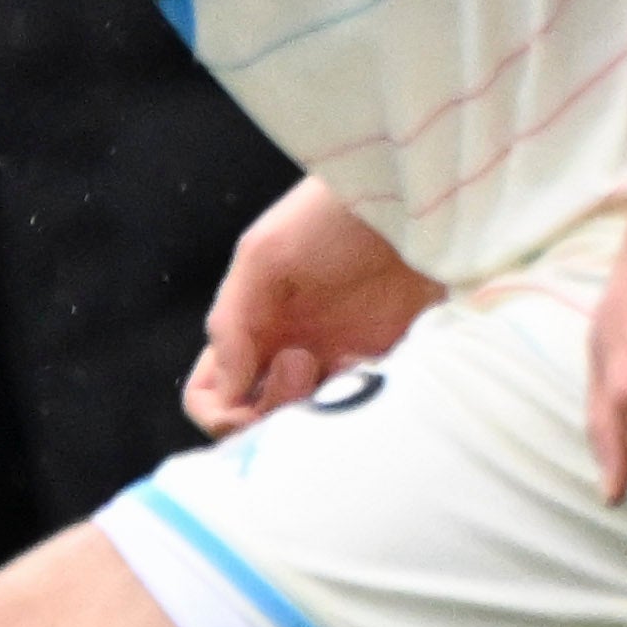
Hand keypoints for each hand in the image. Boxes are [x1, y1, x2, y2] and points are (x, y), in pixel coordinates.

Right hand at [189, 173, 441, 434]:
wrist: (415, 204)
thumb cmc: (331, 215)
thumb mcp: (266, 254)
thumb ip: (233, 321)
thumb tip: (227, 391)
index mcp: (250, 327)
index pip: (211, 394)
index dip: (220, 413)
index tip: (247, 406)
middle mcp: (288, 352)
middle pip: (260, 420)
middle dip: (274, 411)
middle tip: (306, 364)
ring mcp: (338, 361)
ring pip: (311, 422)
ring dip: (319, 411)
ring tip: (347, 362)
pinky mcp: (387, 365)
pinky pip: (365, 409)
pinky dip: (365, 403)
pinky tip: (379, 364)